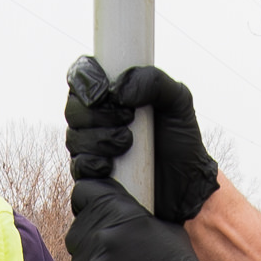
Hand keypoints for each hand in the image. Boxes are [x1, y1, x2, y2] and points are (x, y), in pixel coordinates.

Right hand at [64, 59, 220, 222]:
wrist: (187, 183)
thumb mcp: (178, 101)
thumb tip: (118, 90)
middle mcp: (96, 120)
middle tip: (128, 119)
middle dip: (97, 114)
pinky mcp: (93, 175)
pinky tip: (110, 165)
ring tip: (128, 143)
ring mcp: (92, 148)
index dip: (85, 81)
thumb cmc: (181, 139)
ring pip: (74, 138)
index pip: (80, 76)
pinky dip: (92, 163)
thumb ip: (154, 81)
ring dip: (99, 139)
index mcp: (112, 95)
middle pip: (73, 109)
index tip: (106, 92)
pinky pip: (78, 166)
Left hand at [66, 180, 214, 260]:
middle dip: (90, 240)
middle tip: (113, 256)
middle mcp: (102, 236)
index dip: (88, 202)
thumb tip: (121, 214)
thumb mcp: (165, 229)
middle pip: (78, 230)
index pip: (84, 193)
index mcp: (120, 213)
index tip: (94, 212)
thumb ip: (134, 218)